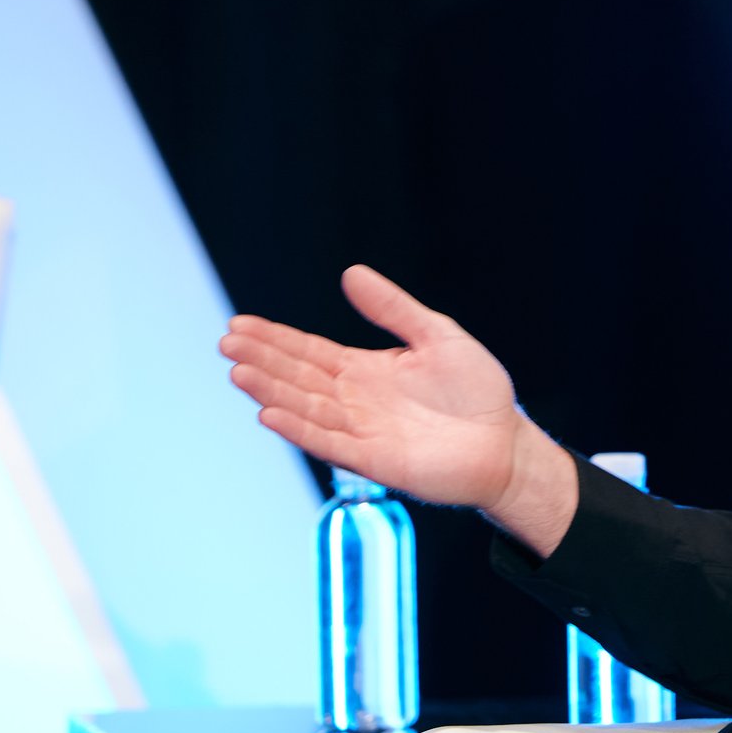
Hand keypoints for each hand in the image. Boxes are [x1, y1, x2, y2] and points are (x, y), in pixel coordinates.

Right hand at [220, 265, 577, 552]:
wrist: (504, 442)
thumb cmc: (476, 391)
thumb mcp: (436, 335)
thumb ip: (393, 308)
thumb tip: (351, 273)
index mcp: (365, 370)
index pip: (308, 351)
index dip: (274, 338)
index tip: (238, 324)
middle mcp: (354, 400)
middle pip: (298, 376)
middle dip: (262, 359)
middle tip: (226, 341)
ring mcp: (360, 430)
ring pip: (305, 407)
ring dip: (270, 391)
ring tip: (237, 371)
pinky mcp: (373, 459)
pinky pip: (328, 442)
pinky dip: (299, 428)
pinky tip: (270, 413)